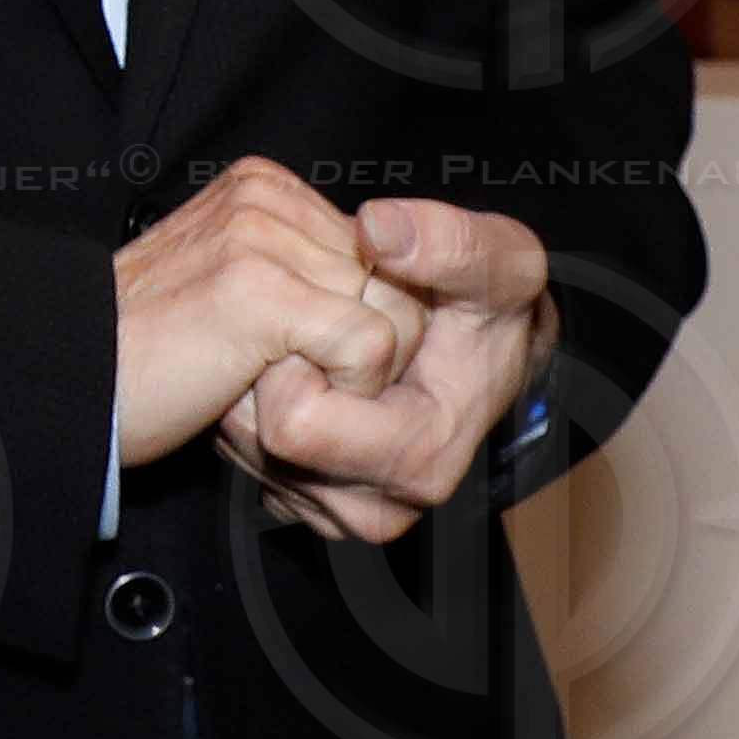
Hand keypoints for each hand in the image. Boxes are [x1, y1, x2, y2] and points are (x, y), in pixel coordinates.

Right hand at [113, 157, 414, 469]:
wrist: (65, 375)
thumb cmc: (145, 351)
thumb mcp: (229, 283)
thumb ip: (297, 268)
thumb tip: (380, 292)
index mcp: (260, 187)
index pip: (381, 255)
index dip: (358, 320)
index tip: (297, 353)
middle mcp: (264, 198)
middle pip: (398, 285)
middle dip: (362, 349)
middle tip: (289, 376)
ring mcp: (260, 238)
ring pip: (394, 317)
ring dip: (350, 374)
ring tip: (275, 381)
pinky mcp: (261, 290)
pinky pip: (368, 346)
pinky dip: (343, 390)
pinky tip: (277, 390)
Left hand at [223, 196, 557, 542]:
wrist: (482, 353)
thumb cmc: (489, 309)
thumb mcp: (497, 262)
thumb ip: (452, 244)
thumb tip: (380, 229)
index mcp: (421, 457)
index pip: (294, 424)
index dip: (301, 356)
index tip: (334, 314)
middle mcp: (380, 505)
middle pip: (259, 441)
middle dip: (272, 373)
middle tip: (313, 328)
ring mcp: (340, 509)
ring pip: (242, 446)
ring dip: (259, 391)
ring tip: (312, 347)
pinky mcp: (309, 504)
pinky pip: (241, 456)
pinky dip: (256, 410)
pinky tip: (299, 373)